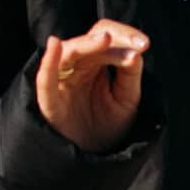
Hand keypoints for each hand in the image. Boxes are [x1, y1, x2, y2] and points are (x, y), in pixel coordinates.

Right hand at [35, 20, 148, 153]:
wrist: (95, 154)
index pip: (107, 35)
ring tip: (106, 39)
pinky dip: (48, 62)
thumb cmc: (109, 123)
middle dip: (112, 39)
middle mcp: (77, 65)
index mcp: (96, 61)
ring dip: (86, 44)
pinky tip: (55, 45)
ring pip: (70, 53)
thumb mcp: (127, 99)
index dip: (125, 35)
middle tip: (136, 44)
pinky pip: (45, 79)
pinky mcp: (50, 100)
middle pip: (89, 39)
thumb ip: (130, 76)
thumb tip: (135, 53)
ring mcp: (62, 81)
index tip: (144, 44)